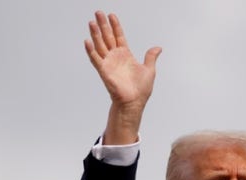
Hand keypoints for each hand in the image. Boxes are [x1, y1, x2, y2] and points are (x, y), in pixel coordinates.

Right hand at [85, 11, 160, 143]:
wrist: (134, 102)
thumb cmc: (141, 90)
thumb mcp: (149, 70)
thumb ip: (151, 57)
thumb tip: (158, 48)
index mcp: (125, 55)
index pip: (119, 36)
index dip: (115, 26)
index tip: (111, 15)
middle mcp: (115, 57)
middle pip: (107, 37)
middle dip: (103, 25)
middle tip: (98, 12)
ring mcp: (108, 63)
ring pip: (100, 45)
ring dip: (95, 34)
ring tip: (91, 22)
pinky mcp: (104, 71)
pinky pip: (96, 59)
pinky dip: (91, 50)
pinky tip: (87, 41)